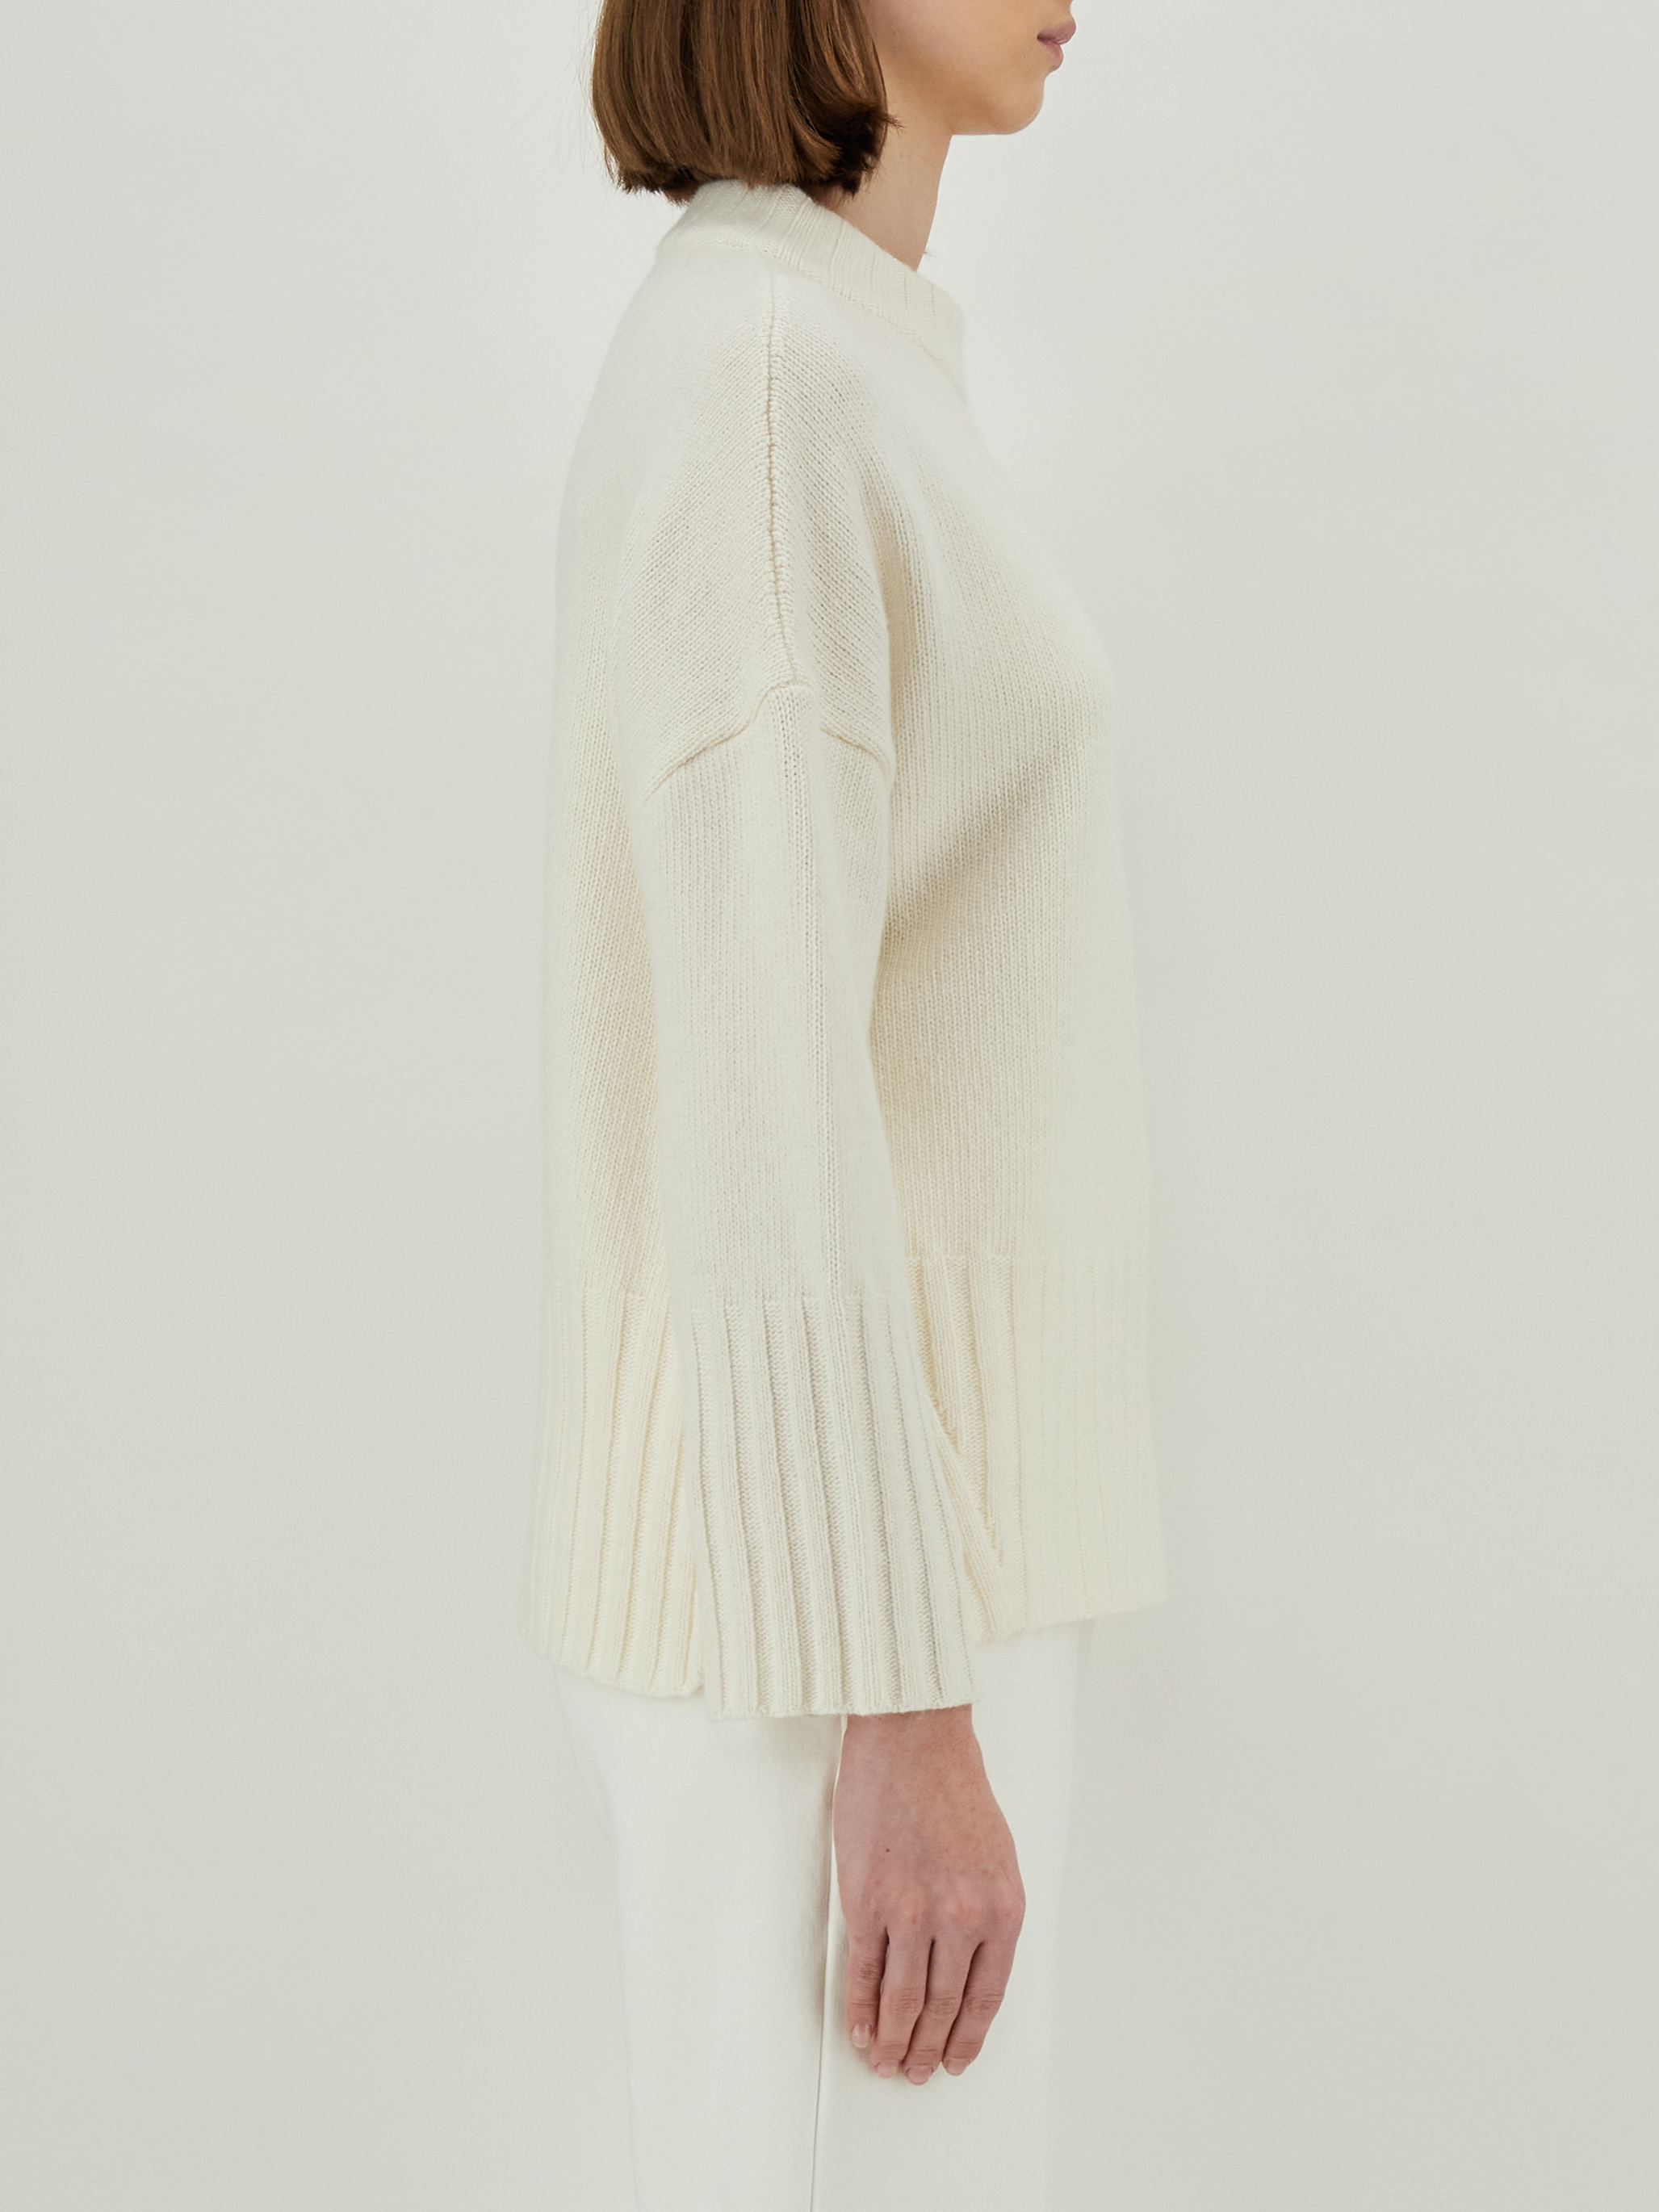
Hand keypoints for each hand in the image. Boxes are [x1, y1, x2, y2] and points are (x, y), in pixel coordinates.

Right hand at [833, 1704, 1024, 2084]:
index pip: (986, 1997)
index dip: (968, 2037)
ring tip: (885, 2062)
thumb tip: (965, 1969)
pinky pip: (864, 1972)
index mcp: (1003, 1909)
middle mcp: (962, 1919)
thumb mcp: (996, 1856)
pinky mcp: (867, 1900)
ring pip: (903, 2000)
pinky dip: (860, 2009)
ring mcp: (912, 1912)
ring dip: (893, 2040)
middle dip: (928, 2048)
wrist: (913, 1737)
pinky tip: (860, 2030)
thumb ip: (986, 1913)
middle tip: (915, 2071)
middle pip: (943, 2007)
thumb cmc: (955, 1786)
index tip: (955, 2060)